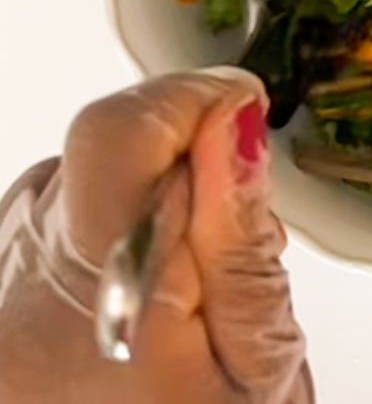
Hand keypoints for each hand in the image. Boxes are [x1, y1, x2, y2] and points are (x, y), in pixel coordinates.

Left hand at [0, 69, 312, 402]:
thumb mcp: (254, 364)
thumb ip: (241, 240)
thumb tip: (234, 125)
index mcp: (93, 302)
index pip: (116, 134)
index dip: (190, 101)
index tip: (243, 119)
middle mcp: (12, 285)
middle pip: (99, 148)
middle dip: (184, 159)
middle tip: (227, 240)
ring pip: (78, 175)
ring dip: (144, 195)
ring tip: (182, 283)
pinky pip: (51, 209)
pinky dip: (107, 223)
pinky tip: (135, 291)